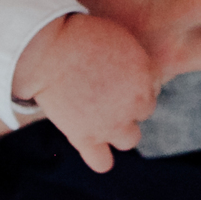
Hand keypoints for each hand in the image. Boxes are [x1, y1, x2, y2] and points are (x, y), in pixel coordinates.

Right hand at [11, 13, 158, 172]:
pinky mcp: (86, 138)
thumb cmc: (79, 36)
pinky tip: (92, 143)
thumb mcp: (119, 37)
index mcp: (145, 75)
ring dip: (120, 129)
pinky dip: (100, 157)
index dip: (134, 80)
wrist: (48, 51)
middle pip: (144, 111)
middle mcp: (134, 103)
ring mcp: (111, 124)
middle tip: (106, 91)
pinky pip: (103, 163)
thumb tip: (137, 74)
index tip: (116, 74)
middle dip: (129, 103)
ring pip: (130, 139)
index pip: (152, 86)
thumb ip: (134, 61)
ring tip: (101, 115)